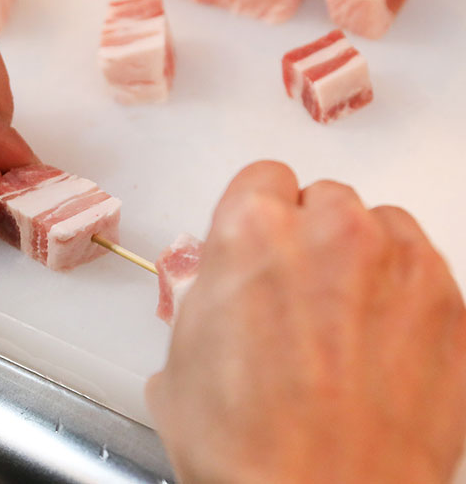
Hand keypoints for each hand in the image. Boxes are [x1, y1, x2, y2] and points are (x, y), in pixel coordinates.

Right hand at [147, 161, 465, 482]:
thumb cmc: (243, 443)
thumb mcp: (182, 355)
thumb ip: (211, 295)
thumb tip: (228, 290)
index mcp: (252, 232)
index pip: (263, 178)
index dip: (258, 216)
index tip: (262, 246)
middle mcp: (331, 232)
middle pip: (324, 199)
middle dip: (309, 237)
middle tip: (299, 295)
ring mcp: (400, 265)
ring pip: (379, 227)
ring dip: (360, 259)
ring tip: (344, 321)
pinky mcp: (451, 306)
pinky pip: (423, 269)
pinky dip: (403, 293)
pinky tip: (381, 345)